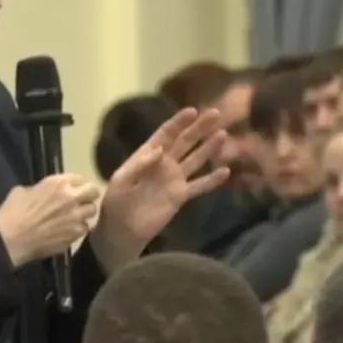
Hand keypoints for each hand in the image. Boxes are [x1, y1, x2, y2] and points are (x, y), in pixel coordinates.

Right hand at [0, 173, 100, 267]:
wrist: (10, 239)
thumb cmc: (13, 212)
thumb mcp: (24, 191)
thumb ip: (41, 189)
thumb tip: (45, 194)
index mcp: (58, 183)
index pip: (80, 178)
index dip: (77, 185)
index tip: (73, 189)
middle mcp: (72, 198)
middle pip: (94, 192)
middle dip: (88, 195)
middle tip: (80, 201)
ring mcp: (76, 217)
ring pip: (92, 211)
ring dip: (85, 213)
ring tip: (76, 217)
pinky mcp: (75, 235)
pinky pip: (84, 228)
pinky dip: (78, 229)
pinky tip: (69, 230)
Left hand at [89, 107, 229, 271]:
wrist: (121, 231)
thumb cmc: (116, 203)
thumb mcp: (122, 181)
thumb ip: (140, 165)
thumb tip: (160, 150)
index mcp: (147, 155)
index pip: (165, 134)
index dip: (178, 122)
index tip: (192, 111)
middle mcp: (164, 163)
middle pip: (184, 142)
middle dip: (199, 128)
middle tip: (216, 113)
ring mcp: (174, 179)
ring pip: (195, 159)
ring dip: (209, 147)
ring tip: (222, 135)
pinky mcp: (181, 196)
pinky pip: (199, 186)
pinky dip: (212, 180)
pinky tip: (226, 172)